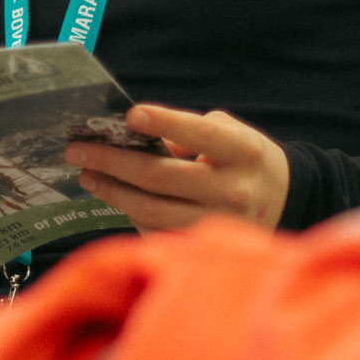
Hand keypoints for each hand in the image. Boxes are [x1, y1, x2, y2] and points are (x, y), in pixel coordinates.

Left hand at [65, 104, 289, 230]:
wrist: (282, 198)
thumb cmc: (241, 157)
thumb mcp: (228, 134)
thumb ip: (187, 134)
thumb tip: (128, 139)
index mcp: (242, 152)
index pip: (200, 134)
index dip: (164, 122)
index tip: (130, 114)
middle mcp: (233, 190)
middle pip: (161, 177)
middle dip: (112, 161)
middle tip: (77, 150)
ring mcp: (219, 223)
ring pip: (153, 210)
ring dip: (112, 191)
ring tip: (87, 175)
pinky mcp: (204, 245)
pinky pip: (156, 231)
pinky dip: (129, 213)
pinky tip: (113, 197)